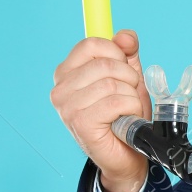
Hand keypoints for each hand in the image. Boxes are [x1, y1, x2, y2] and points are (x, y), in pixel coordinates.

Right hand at [51, 29, 150, 191]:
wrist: (126, 155)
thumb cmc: (125, 116)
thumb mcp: (129, 78)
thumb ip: (127, 54)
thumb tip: (126, 35)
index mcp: (67, 73)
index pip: (92, 44)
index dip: (117, 54)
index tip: (124, 72)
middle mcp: (61, 89)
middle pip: (105, 64)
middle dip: (129, 78)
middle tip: (129, 96)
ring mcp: (67, 107)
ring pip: (112, 83)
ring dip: (131, 97)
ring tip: (127, 110)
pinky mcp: (80, 123)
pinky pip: (115, 102)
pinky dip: (130, 109)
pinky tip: (125, 120)